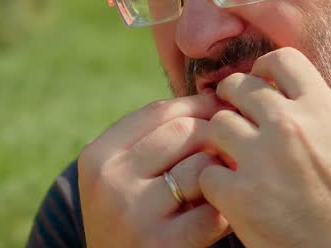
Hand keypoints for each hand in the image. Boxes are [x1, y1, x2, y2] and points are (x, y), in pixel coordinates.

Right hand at [78, 94, 230, 246]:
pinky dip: (225, 209)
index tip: (223, 110)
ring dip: (221, 173)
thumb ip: (156, 139)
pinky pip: (213, 210)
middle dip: (216, 136)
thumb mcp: (123, 174)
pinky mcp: (161, 245)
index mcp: (97, 155)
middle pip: (185, 131)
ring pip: (201, 167)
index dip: (200, 105)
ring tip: (224, 181)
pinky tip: (223, 214)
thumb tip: (219, 97)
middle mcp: (110, 181)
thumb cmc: (132, 217)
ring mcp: (133, 214)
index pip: (160, 111)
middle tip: (232, 147)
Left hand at [199, 47, 330, 246]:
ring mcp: (261, 159)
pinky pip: (207, 171)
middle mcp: (289, 124)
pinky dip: (214, 182)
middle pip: (239, 86)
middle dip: (233, 99)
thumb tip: (280, 90)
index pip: (280, 60)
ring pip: (217, 125)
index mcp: (320, 107)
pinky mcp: (240, 196)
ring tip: (232, 157)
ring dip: (221, 140)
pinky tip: (229, 192)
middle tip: (235, 117)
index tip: (259, 82)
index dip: (263, 68)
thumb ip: (313, 110)